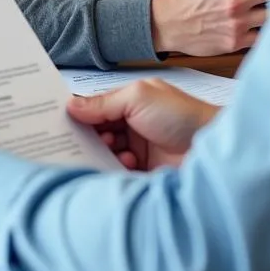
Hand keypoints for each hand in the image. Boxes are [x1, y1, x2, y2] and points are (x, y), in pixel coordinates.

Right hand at [68, 79, 217, 170]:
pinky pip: (117, 171)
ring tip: (110, 149)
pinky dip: (115, 168)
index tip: (57, 120)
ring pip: (105, 153)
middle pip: (97, 132)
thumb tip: (71, 105)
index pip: (95, 107)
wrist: (211, 149)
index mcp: (129, 102)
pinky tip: (125, 162)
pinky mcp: (142, 172)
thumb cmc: (179, 115)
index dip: (78, 113)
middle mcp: (131, 125)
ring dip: (103, 151)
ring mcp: (136, 149)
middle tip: (76, 140)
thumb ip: (103, 103)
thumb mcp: (138, 98)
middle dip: (87, 135)